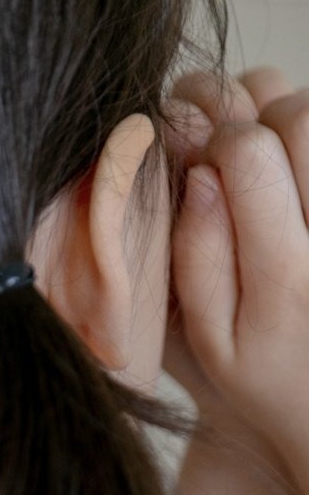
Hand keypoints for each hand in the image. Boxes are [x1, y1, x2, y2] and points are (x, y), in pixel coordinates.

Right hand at [165, 68, 308, 484]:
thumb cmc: (269, 376)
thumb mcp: (212, 341)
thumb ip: (196, 259)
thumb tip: (198, 176)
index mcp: (286, 280)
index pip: (249, 155)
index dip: (219, 140)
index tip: (208, 161)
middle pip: (302, 117)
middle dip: (265, 118)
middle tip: (248, 154)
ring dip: (300, 125)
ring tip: (282, 167)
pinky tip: (301, 183)